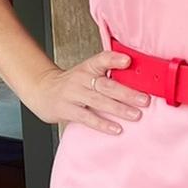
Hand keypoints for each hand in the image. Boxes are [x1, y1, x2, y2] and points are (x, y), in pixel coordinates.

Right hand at [24, 51, 148, 132]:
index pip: (101, 59)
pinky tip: (116, 129)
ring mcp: (73, 94)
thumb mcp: (88, 73)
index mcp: (88, 67)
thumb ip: (109, 74)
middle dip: (127, 93)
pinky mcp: (67, 110)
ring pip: (98, 101)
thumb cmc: (73, 83)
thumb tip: (140, 80)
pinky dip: (102, 124)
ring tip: (135, 115)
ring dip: (118, 109)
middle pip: (106, 85)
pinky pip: (86, 117)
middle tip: (144, 100)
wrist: (42, 90)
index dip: (114, 59)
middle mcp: (81, 79)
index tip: (128, 60)